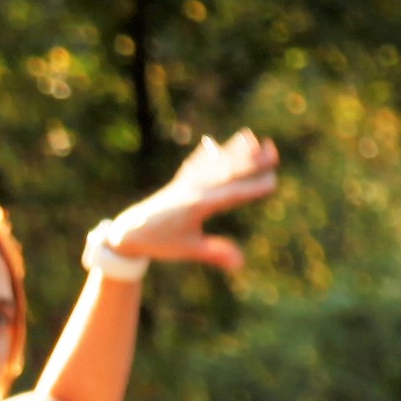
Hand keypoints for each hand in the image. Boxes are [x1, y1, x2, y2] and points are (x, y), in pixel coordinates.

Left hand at [97, 128, 277, 275]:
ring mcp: (184, 185)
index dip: (253, 188)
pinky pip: (194, 165)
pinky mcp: (176, 185)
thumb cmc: (159, 243)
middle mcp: (192, 190)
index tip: (273, 182)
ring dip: (232, 150)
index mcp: (197, 206)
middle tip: (272, 149)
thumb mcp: (188, 249)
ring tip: (250, 136)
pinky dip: (205, 154)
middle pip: (227, 171)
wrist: (126, 233)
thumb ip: (215, 253)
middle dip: (251, 160)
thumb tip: (239, 263)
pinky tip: (212, 143)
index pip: (232, 194)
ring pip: (213, 163)